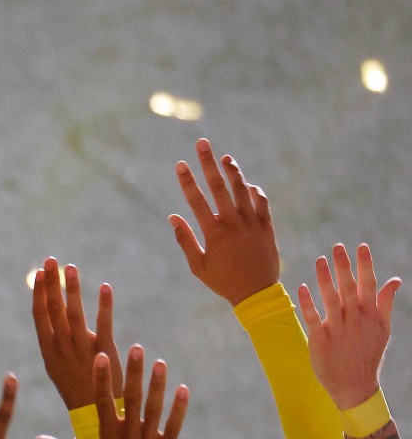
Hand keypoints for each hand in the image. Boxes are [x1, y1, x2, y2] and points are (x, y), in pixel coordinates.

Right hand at [31, 258, 122, 409]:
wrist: (95, 417)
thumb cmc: (76, 391)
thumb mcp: (59, 366)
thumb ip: (57, 340)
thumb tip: (54, 313)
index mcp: (48, 353)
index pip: (40, 316)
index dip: (39, 293)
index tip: (39, 273)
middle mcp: (62, 349)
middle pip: (54, 310)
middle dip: (51, 284)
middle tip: (50, 260)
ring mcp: (83, 350)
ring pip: (75, 314)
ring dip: (73, 289)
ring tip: (71, 267)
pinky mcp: (105, 352)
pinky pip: (104, 325)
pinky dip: (104, 306)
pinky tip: (105, 287)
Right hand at [35, 347, 187, 438]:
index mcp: (107, 437)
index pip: (101, 402)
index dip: (101, 378)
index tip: (101, 356)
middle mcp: (128, 437)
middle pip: (130, 399)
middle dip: (133, 373)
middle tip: (136, 348)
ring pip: (153, 409)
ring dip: (157, 385)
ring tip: (160, 362)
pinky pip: (174, 427)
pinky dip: (179, 409)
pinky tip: (183, 389)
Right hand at [169, 138, 279, 305]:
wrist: (258, 294)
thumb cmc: (223, 282)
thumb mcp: (198, 266)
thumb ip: (185, 240)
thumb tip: (173, 217)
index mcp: (215, 234)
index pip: (197, 201)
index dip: (187, 181)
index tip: (180, 164)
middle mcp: (234, 224)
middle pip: (219, 187)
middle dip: (209, 163)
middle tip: (203, 144)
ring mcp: (253, 223)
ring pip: (243, 189)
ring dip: (233, 171)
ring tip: (225, 158)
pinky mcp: (267, 226)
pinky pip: (262, 202)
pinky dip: (254, 191)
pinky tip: (247, 184)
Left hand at [299, 243, 400, 409]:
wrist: (354, 386)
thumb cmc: (368, 354)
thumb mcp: (383, 329)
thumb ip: (385, 303)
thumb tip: (395, 279)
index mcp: (370, 315)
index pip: (368, 285)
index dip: (365, 265)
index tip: (362, 246)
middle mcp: (354, 319)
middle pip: (348, 288)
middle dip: (343, 266)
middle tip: (337, 246)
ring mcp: (337, 329)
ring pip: (330, 299)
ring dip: (325, 279)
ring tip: (319, 260)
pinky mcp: (320, 339)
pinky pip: (313, 317)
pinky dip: (308, 302)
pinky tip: (302, 287)